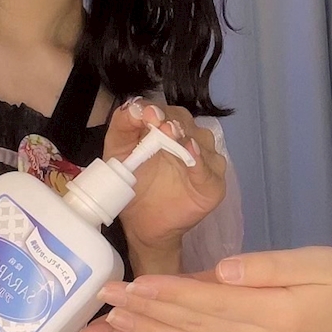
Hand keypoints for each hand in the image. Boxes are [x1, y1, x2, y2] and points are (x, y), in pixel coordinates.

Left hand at [82, 247, 331, 331]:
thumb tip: (223, 270)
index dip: (166, 294)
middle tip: (104, 300)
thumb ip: (269, 267)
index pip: (207, 302)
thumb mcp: (315, 261)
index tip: (131, 284)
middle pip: (188, 328)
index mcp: (271, 314)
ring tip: (109, 326)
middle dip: (142, 313)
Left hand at [104, 99, 226, 263]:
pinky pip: (210, 170)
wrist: (142, 224)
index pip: (166, 111)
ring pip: (201, 140)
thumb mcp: (118, 152)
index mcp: (166, 128)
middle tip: (159, 124)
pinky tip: (190, 152)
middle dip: (172, 121)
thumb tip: (133, 107)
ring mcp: (205, 160)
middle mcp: (189, 138)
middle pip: (185, 121)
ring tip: (171, 135)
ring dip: (186, 137)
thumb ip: (123, 126)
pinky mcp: (213, 184)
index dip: (157, 110)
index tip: (146, 114)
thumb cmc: (133, 185)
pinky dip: (200, 161)